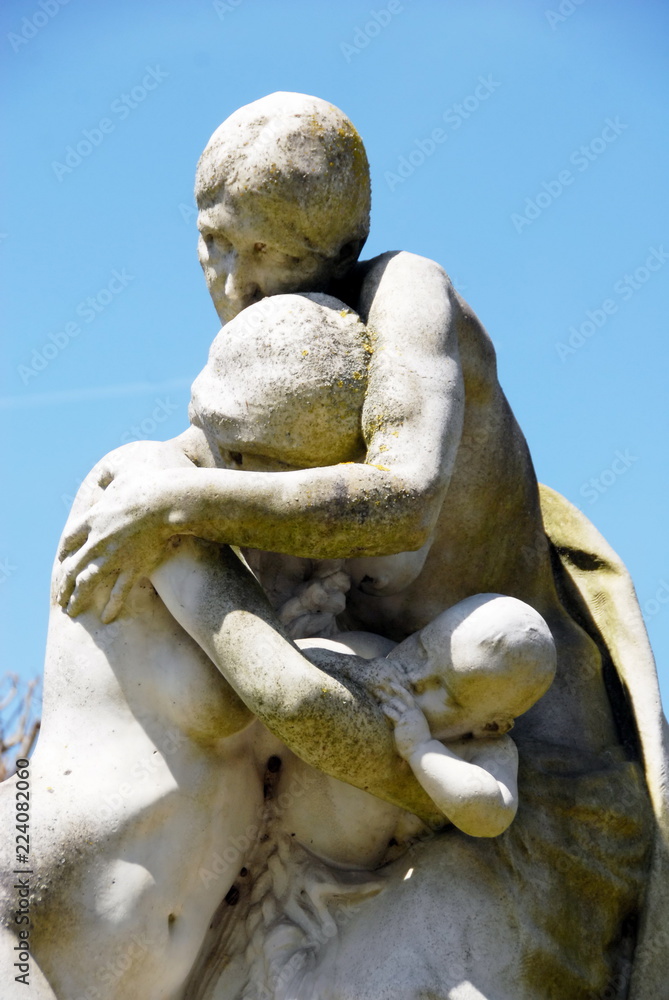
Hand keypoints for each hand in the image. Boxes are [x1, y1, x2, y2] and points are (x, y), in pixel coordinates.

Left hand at [56, 470, 174, 622]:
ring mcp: (114, 556)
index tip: (62, 562)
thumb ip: (111, 475)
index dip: (64, 553)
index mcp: (93, 519)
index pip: (70, 540)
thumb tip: (107, 472)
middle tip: (60, 596)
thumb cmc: (147, 486)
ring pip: (89, 582)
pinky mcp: (134, 566)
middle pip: (73, 566)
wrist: (165, 501)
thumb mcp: (123, 475)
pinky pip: (120, 591)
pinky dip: (113, 605)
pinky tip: (106, 618)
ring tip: (71, 610)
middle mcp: (98, 541)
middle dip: (64, 583)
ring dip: (77, 597)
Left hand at [379, 681, 431, 760]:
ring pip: (395, 702)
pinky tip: (380, 706)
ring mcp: (408, 716)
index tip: (393, 685)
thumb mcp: (415, 729)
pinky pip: (392, 713)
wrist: (423, 751)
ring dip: (385, 697)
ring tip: (376, 692)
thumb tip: (398, 722)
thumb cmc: (418, 744)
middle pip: (402, 696)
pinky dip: (385, 709)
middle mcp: (414, 712)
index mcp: (417, 713)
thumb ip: (408, 723)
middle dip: (392, 690)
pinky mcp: (402, 723)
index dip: (401, 690)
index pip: (409, 698)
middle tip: (382, 685)